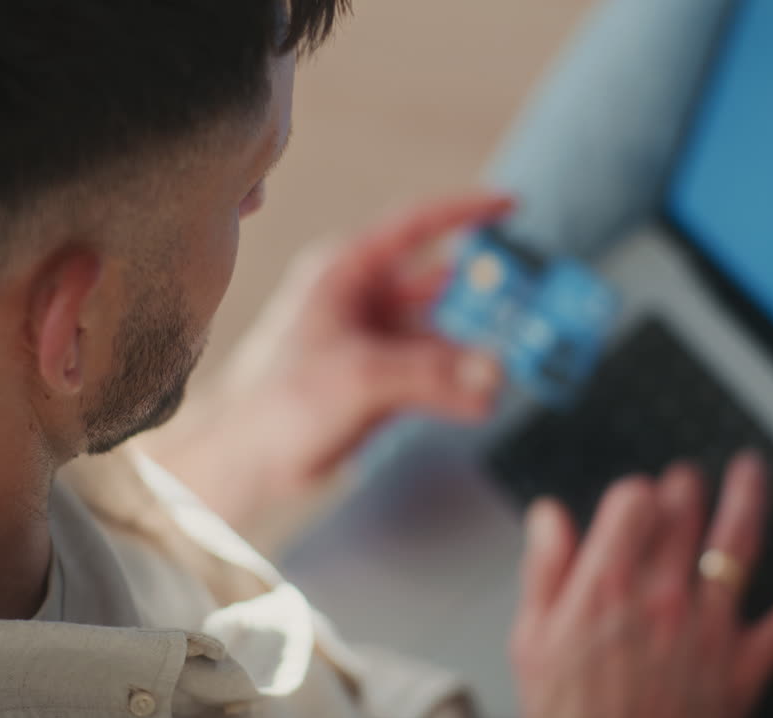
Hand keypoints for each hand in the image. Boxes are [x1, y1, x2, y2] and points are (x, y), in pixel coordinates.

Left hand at [140, 192, 510, 531]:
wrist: (243, 459)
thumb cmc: (276, 403)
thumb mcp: (359, 377)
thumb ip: (431, 375)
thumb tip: (492, 378)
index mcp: (346, 273)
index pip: (415, 226)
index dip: (465, 211)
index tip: (512, 205)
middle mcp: (361, 300)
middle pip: (437, 284)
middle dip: (482, 297)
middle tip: (529, 302)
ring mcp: (371, 342)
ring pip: (439, 335)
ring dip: (472, 352)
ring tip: (507, 369)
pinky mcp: (377, 382)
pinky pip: (431, 373)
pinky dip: (457, 384)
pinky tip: (481, 399)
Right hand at [511, 451, 772, 717]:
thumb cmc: (570, 716)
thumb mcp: (532, 641)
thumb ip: (544, 570)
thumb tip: (550, 516)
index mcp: (605, 588)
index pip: (633, 501)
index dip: (634, 493)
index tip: (633, 500)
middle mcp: (662, 598)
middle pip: (685, 511)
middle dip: (685, 487)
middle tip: (685, 482)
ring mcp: (709, 629)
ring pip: (738, 542)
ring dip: (748, 496)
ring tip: (749, 471)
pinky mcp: (745, 665)